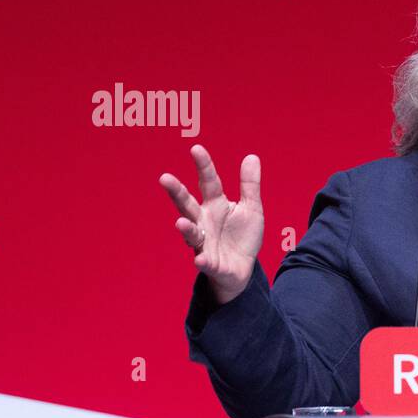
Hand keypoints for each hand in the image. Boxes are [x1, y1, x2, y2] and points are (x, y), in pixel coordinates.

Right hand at [159, 145, 263, 304]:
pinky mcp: (211, 264)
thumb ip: (249, 185)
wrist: (243, 268)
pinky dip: (203, 261)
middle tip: (165, 178)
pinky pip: (206, 262)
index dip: (203, 166)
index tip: (196, 149)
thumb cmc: (242, 236)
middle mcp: (204, 222)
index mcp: (215, 205)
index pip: (209, 182)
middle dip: (177, 192)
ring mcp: (204, 243)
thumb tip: (251, 156)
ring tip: (181, 222)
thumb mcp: (251, 209)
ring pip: (191, 234)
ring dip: (186, 228)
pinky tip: (200, 259)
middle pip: (188, 204)